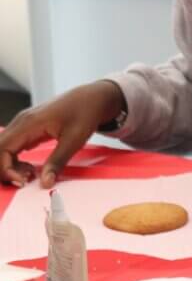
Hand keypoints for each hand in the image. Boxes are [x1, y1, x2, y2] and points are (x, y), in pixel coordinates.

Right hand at [0, 80, 124, 187]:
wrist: (94, 97)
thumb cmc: (86, 113)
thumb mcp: (74, 140)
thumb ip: (58, 161)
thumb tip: (46, 183)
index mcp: (29, 123)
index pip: (2, 149)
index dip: (6, 169)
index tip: (22, 181)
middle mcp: (22, 122)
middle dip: (5, 169)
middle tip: (25, 181)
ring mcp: (24, 124)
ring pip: (4, 149)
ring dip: (10, 165)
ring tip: (31, 175)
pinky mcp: (29, 128)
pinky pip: (13, 146)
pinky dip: (16, 160)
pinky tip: (31, 168)